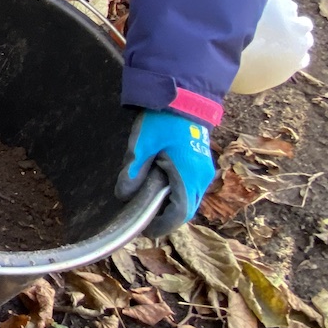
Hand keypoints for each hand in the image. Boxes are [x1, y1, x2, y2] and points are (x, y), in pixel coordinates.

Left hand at [115, 109, 213, 237]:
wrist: (183, 98)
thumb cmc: (162, 121)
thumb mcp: (142, 144)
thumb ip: (133, 170)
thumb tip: (123, 196)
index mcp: (188, 176)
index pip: (180, 213)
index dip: (162, 225)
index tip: (143, 229)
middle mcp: (201, 178)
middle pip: (186, 211)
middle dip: (166, 219)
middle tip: (142, 218)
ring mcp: (204, 172)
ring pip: (190, 201)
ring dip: (172, 207)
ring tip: (147, 204)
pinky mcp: (201, 166)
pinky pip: (191, 190)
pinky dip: (176, 196)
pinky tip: (158, 190)